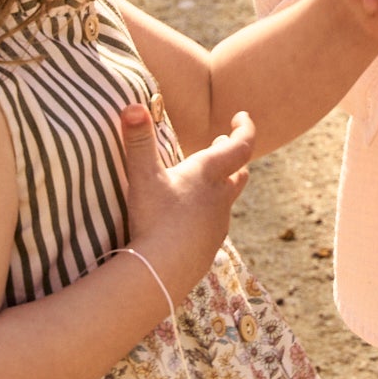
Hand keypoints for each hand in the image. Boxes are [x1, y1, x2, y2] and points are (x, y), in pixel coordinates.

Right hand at [120, 103, 254, 299]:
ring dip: (221, 184)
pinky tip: (195, 218)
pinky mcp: (209, 246)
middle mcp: (220, 197)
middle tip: (224, 142)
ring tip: (210, 179)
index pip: (241, 146)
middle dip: (232, 154)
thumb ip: (138, 141)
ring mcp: (217, 224)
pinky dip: (209, 211)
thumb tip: (132, 106)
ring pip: (227, 198)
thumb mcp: (142, 177)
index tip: (242, 116)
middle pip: (238, 172)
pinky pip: (214, 223)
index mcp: (208, 174)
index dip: (245, 128)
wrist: (163, 272)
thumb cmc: (154, 220)